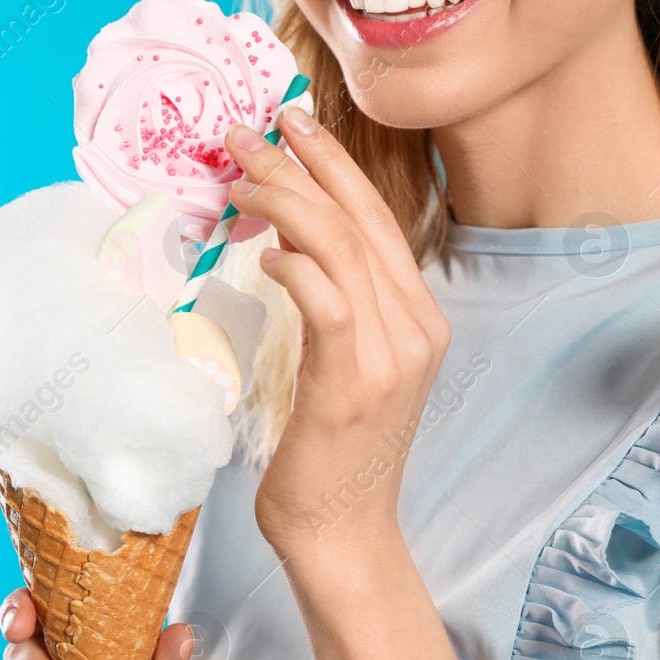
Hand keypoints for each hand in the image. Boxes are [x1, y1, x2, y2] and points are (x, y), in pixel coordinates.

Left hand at [223, 109, 450, 555]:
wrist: (343, 535)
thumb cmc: (331, 456)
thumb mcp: (343, 368)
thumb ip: (334, 309)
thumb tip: (289, 246)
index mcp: (420, 321)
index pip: (378, 222)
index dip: (333, 165)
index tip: (290, 124)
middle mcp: (418, 330)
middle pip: (361, 221)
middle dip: (302, 164)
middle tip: (248, 131)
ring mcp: (392, 357)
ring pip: (343, 249)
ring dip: (285, 202)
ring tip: (239, 179)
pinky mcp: (353, 382)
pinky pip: (328, 302)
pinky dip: (295, 265)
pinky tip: (261, 252)